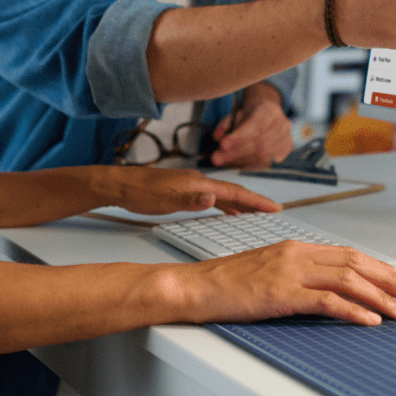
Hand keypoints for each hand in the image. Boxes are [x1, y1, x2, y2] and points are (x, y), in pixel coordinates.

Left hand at [117, 166, 281, 216]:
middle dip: (254, 201)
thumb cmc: (141, 193)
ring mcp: (193, 186)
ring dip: (241, 203)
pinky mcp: (185, 191)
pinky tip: (227, 212)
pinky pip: (213, 198)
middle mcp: (199, 182)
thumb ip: (190, 200)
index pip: (235, 192)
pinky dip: (226, 205)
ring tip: (256, 213)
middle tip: (272, 210)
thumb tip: (212, 198)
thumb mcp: (166, 200)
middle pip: (234, 192)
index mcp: (199, 183)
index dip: (256, 201)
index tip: (274, 207)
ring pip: (224, 195)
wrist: (121, 185)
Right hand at [161, 242, 395, 325]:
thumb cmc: (226, 284)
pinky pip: (326, 300)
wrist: (195, 287)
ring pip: (347, 279)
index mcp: (295, 247)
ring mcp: (289, 272)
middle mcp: (296, 254)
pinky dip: (353, 310)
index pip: (348, 253)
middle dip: (390, 279)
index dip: (379, 267)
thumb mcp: (267, 271)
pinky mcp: (280, 293)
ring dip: (379, 297)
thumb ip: (297, 276)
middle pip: (355, 262)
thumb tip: (328, 292)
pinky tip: (368, 320)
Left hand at [211, 84, 292, 167]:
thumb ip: (225, 124)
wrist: (268, 113)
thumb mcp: (236, 113)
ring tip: (224, 161)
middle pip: (258, 143)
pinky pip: (266, 162)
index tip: (223, 144)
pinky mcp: (286, 150)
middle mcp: (281, 124)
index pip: (255, 126)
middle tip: (217, 158)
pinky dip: (249, 165)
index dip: (238, 137)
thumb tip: (217, 137)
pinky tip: (237, 163)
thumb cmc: (251, 114)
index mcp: (269, 110)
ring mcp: (286, 138)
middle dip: (235, 153)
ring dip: (240, 160)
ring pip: (261, 155)